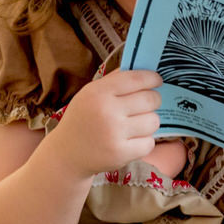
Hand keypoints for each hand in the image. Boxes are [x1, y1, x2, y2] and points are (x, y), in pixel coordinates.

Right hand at [48, 69, 162, 177]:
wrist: (66, 155)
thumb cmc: (83, 120)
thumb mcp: (90, 94)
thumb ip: (115, 80)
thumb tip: (144, 68)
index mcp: (98, 92)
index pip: (136, 78)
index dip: (152, 78)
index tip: (157, 80)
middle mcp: (106, 111)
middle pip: (150, 99)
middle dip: (154, 101)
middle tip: (147, 105)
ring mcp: (114, 133)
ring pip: (153, 121)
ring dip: (149, 122)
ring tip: (136, 125)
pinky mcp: (120, 153)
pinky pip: (149, 143)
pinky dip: (144, 142)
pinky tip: (131, 141)